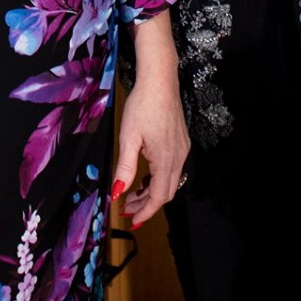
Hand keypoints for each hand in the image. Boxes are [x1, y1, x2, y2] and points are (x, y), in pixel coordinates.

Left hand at [112, 18, 187, 228]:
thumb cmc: (141, 106)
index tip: (132, 220)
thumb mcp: (128, 138)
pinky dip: (158, 178)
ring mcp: (182, 149)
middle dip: (147, 204)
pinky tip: (144, 175)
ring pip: (170, 181)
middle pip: (167, 192)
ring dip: (152, 191)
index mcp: (166, 160)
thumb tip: (118, 193)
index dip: (146, 211)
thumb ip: (125, 168)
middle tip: (128, 209)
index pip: (159, 197)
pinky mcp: (182, 142)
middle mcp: (179, 158)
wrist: (160, 80)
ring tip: (132, 194)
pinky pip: (172, 168)